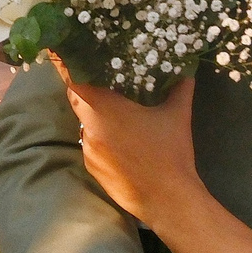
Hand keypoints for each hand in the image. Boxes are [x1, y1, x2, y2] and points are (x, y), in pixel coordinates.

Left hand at [63, 67, 201, 228]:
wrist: (167, 200)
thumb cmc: (170, 153)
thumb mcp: (177, 115)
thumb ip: (179, 87)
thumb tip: (186, 69)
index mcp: (104, 110)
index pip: (73, 81)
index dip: (68, 66)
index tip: (65, 53)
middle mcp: (89, 128)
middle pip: (79, 101)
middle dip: (90, 91)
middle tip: (105, 82)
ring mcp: (88, 151)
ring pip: (86, 124)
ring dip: (98, 117)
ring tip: (120, 115)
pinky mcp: (92, 169)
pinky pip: (92, 145)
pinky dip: (102, 138)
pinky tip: (123, 142)